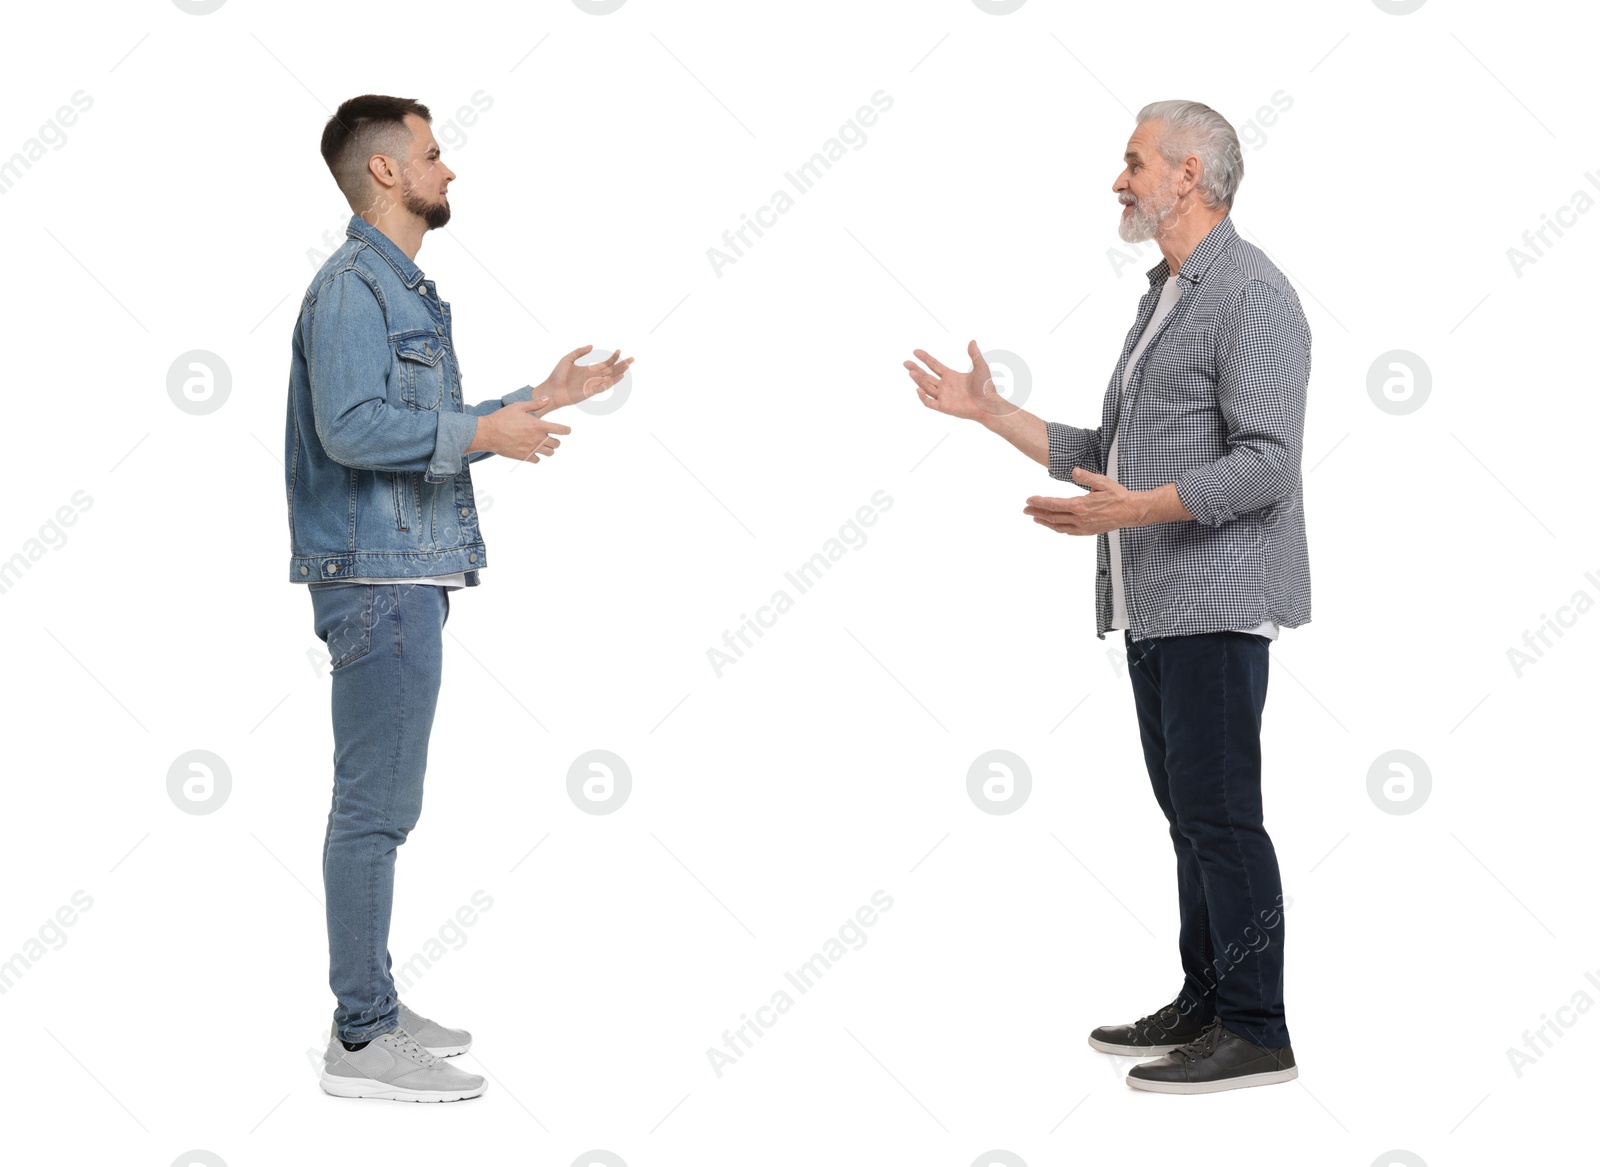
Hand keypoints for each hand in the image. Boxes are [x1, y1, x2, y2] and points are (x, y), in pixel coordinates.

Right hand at [482, 397, 572, 463]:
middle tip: (549, 437)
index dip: (566, 430)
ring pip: (549, 453)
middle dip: (555, 440)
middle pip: (557, 443)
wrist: (489, 433)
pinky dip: (537, 456)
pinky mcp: (524, 457)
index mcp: (538, 425)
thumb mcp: (519, 407)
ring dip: (548, 449)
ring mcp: (531, 449)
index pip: (561, 430)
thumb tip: (548, 398)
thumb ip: (536, 404)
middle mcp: (537, 438)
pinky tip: (532, 451)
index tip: (567, 430)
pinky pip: (537, 460)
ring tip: (542, 445)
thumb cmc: (502, 418)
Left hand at [536, 345, 633, 411]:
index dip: (613, 358)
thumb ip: (579, 351)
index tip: (619, 350)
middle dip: (622, 364)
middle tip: (632, 359)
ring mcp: (593, 385)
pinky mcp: (590, 391)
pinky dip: (613, 381)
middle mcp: (593, 377)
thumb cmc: (557, 376)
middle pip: (611, 370)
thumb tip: (592, 345)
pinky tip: (620, 376)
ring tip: (629, 365)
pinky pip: (604, 386)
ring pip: (610, 377)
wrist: (550, 389)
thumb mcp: (568, 359)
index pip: (605, 364)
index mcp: (589, 370)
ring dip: (620, 371)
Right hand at [904, 339, 1016, 422]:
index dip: (925, 358)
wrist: (989, 404)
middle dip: (916, 369)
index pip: (934, 365)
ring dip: (918, 380)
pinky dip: (923, 397)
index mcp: (951, 376)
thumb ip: (975, 354)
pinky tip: (918, 389)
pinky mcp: (944, 407)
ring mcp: (944, 397)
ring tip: (911, 372)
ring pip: (926, 387)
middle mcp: (945, 386)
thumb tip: (972, 341)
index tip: (915, 351)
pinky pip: (930, 403)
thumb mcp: (980, 367)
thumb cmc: (986, 387)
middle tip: (906, 362)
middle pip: (926, 376)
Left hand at [1024, 467, 1146, 534]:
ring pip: (1058, 526)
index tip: (1029, 500)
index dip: (1039, 502)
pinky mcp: (1087, 532)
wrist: (1131, 512)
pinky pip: (1068, 532)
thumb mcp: (1102, 482)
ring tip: (1034, 517)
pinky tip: (1052, 525)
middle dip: (1037, 512)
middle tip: (1025, 509)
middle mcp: (1080, 518)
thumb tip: (1074, 471)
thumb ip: (1086, 477)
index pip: (1054, 504)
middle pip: (1052, 516)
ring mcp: (1083, 527)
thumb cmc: (1118, 496)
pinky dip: (1057, 528)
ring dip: (1044, 522)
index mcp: (1081, 505)